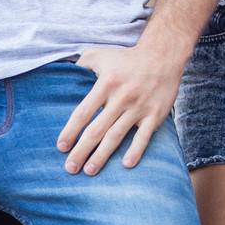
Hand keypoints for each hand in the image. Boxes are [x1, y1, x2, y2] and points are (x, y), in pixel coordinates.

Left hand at [57, 42, 184, 174]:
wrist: (163, 55)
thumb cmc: (127, 58)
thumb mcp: (101, 54)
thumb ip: (82, 64)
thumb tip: (65, 75)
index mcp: (106, 83)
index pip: (84, 112)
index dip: (71, 131)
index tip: (61, 147)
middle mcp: (122, 97)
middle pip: (97, 129)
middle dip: (82, 150)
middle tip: (70, 168)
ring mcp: (139, 107)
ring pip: (116, 135)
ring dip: (102, 155)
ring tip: (89, 171)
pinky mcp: (155, 114)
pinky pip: (144, 136)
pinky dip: (136, 150)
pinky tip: (126, 164)